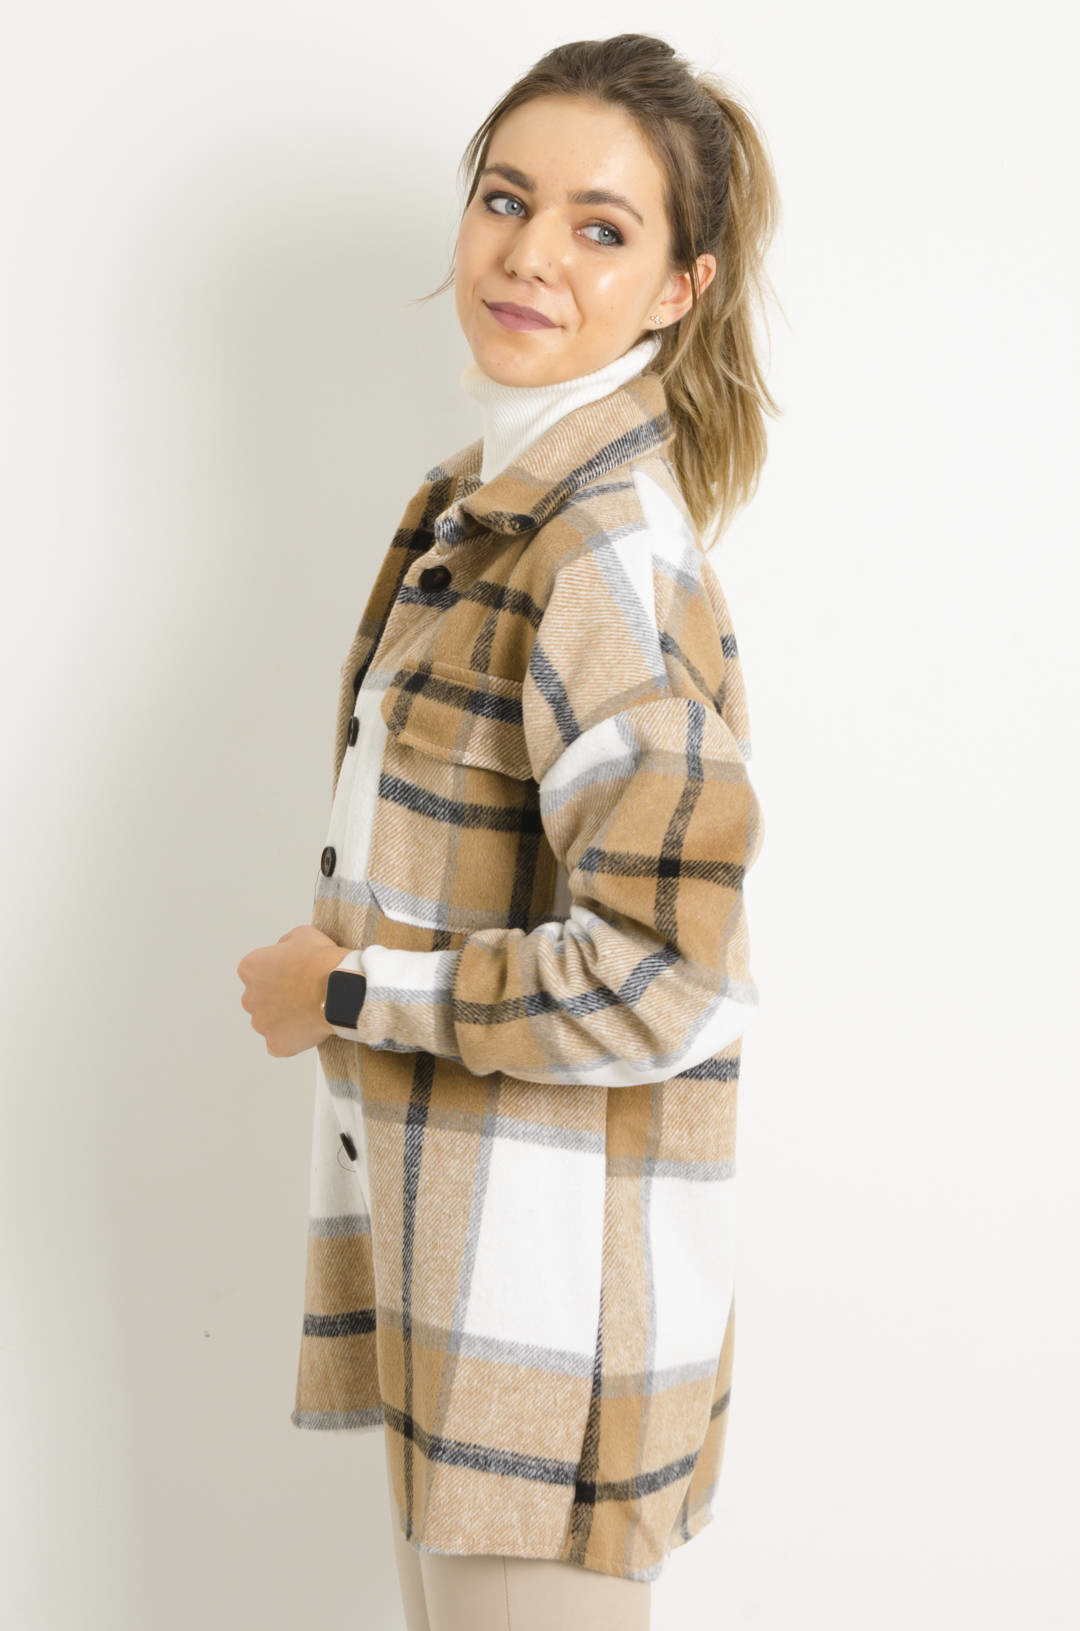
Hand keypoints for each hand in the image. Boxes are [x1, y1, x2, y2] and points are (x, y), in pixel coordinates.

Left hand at [236, 925, 343, 1057]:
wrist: (339, 989)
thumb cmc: (321, 960)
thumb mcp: (302, 934)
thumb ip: (284, 944)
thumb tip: (285, 951)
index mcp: (250, 969)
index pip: (256, 971)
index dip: (277, 971)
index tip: (295, 972)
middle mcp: (249, 998)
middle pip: (260, 998)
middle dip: (277, 997)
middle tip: (303, 993)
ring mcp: (262, 1024)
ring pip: (269, 1022)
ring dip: (284, 1018)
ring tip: (309, 1011)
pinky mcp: (276, 1044)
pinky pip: (279, 1044)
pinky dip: (290, 1039)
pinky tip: (307, 1029)